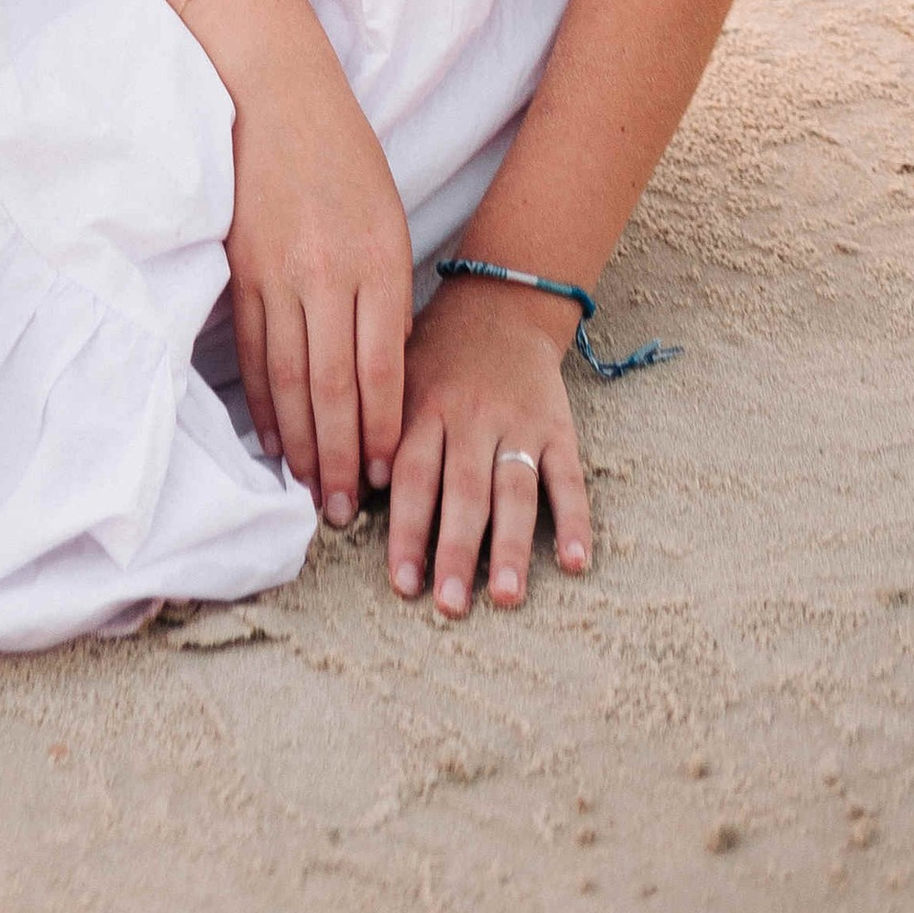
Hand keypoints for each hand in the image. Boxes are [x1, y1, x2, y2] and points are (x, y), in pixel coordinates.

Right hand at [224, 24, 415, 532]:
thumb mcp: (389, 222)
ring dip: (300, 443)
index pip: (382, 370)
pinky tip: (272, 436)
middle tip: (343, 512)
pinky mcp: (241, 271)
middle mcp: (327, 276)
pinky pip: (254, 351)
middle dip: (341, 457)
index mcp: (376, 262)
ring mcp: (278, 275)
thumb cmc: (343, 158)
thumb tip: (385, 370)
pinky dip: (263, 400)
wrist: (275, 97)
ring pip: (290, 379)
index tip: (387, 476)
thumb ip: (387, 297)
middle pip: (335, 388)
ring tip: (308, 489)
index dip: (383, 431)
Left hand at [386, 274, 593, 615]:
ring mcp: (518, 425)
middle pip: (463, 492)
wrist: (500, 306)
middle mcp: (471, 419)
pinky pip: (568, 477)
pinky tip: (575, 561)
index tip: (403, 584)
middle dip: (456, 551)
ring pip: (514, 491)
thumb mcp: (396, 381)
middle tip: (449, 606)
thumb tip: (338, 502)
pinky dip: (573, 519)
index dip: (407, 532)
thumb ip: (374, 436)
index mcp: (424, 408)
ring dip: (510, 546)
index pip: (413, 478)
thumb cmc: (435, 358)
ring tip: (504, 597)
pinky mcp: (558, 429)